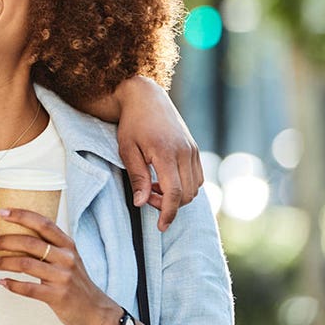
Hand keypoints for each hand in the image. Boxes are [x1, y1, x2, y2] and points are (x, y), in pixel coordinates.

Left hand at [0, 208, 118, 324]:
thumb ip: (50, 247)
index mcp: (67, 245)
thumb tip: (17, 235)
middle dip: (3, 241)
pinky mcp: (57, 296)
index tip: (1, 212)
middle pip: (29, 243)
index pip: (43, 223)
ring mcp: (62, 277)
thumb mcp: (68, 259)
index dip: (20, 215)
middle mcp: (66, 258)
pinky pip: (28, 288)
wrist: (95, 311)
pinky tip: (2, 281)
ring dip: (2, 262)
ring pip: (25, 264)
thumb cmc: (76, 283)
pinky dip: (12, 284)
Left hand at [115, 76, 201, 230]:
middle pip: (187, 194)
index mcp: (166, 153)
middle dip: (169, 205)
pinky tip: (165, 180)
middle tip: (147, 198)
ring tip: (154, 188)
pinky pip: (197, 177)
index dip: (168, 213)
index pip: (174, 193)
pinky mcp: (195, 149)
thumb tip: (141, 204)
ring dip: (177, 196)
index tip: (161, 227)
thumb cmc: (132, 124)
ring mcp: (193, 150)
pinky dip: (184, 186)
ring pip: (195, 188)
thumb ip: (137, 178)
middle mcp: (185, 152)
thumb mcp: (127, 150)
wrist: (146, 98)